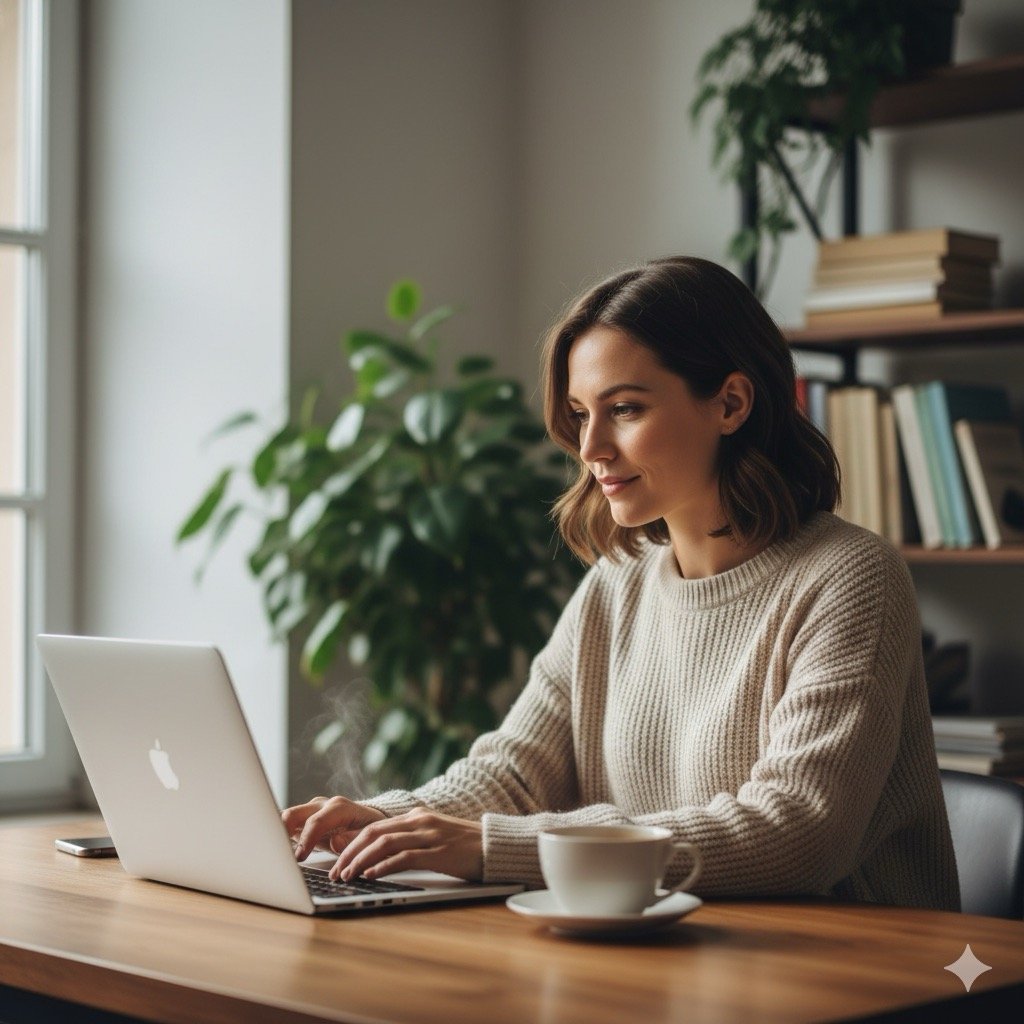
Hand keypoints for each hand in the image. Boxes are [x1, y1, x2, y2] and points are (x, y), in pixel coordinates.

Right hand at [281, 795, 386, 860]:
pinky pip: (287, 825)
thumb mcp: (368, 837)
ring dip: (279, 834)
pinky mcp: (304, 820)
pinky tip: (279, 851)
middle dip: (282, 832)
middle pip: (294, 814)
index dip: (306, 840)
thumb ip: (353, 840)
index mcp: (339, 808)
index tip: (299, 858)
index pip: (316, 821)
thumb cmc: (369, 832)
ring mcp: (311, 811)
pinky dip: (281, 836)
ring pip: (286, 818)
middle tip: (279, 854)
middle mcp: (322, 806)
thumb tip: (335, 842)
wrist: (370, 823)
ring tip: (275, 854)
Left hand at [328, 808, 482, 882]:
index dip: (351, 844)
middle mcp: (420, 821)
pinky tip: (372, 876)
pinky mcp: (440, 852)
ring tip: (348, 876)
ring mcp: (430, 835)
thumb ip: (410, 840)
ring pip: (384, 843)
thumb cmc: (465, 847)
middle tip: (335, 872)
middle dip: (349, 852)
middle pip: (373, 833)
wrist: (497, 846)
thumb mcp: (434, 837)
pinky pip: (405, 857)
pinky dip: (384, 866)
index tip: (337, 861)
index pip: (374, 827)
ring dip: (361, 861)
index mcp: (416, 816)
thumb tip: (379, 858)